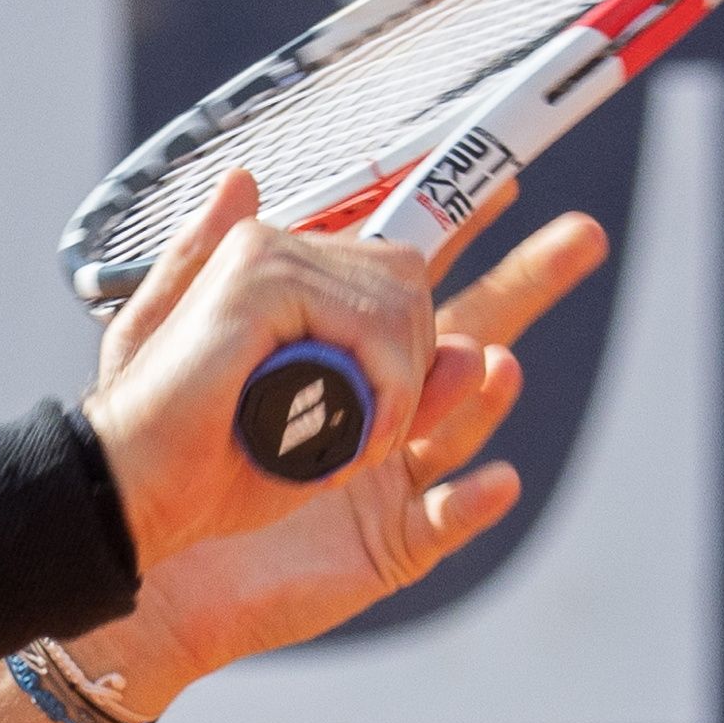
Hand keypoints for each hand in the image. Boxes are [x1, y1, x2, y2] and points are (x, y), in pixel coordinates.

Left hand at [65, 170, 610, 714]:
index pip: (410, 284)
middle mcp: (379, 405)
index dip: (461, 233)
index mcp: (335, 351)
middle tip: (581, 236)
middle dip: (527, 281)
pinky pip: (445, 522)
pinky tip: (492, 481)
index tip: (499, 186)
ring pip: (461, 422)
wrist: (142, 530)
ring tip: (492, 362)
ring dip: (483, 392)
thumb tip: (242, 179)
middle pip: (472, 331)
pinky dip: (472, 503)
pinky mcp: (390, 544)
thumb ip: (204, 260)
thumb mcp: (164, 338)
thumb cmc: (161, 438)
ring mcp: (394, 473)